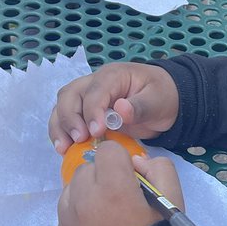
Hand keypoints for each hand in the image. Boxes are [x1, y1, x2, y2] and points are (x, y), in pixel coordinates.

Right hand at [48, 62, 179, 153]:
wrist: (166, 101)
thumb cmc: (162, 97)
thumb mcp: (157, 101)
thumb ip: (139, 106)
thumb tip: (120, 110)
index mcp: (113, 76)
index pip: (94, 91)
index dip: (92, 112)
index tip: (96, 132)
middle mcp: (94, 83)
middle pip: (69, 95)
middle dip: (70, 119)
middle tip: (79, 140)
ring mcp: (87, 97)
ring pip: (63, 106)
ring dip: (60, 126)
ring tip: (63, 148)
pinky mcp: (86, 112)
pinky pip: (66, 118)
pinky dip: (61, 132)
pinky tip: (64, 149)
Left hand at [57, 144, 184, 225]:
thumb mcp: (173, 199)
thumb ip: (159, 168)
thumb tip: (136, 164)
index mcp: (112, 185)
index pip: (108, 150)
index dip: (122, 162)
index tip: (131, 181)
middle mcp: (83, 197)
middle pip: (88, 169)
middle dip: (103, 178)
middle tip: (120, 201)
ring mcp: (67, 220)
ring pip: (72, 190)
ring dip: (87, 196)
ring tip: (106, 219)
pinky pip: (66, 216)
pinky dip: (78, 219)